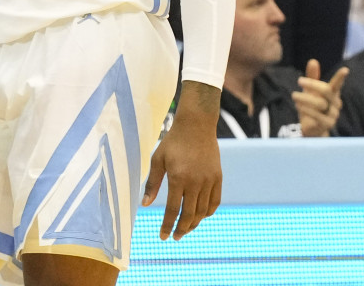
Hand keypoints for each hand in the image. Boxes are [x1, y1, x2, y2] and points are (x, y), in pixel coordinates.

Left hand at [143, 81, 221, 240]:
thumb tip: (145, 204)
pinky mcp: (218, 178)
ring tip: (186, 229)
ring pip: (203, 211)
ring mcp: (209, 180)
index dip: (167, 225)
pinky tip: (200, 216)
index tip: (163, 236)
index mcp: (178, 178)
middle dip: (182, 229)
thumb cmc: (172, 142)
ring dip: (194, 223)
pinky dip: (207, 212)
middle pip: (190, 214)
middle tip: (175, 237)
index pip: (173, 209)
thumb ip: (153, 183)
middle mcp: (196, 182)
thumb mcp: (157, 160)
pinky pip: (214, 202)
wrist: (196, 126)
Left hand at [293, 59, 347, 137]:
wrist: (312, 128)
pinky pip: (317, 116)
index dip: (340, 78)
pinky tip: (298, 106)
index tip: (345, 70)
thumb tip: (313, 61)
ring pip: (320, 103)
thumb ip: (312, 77)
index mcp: (332, 94)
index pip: (337, 85)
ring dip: (305, 98)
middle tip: (299, 80)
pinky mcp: (327, 124)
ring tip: (293, 95)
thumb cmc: (312, 107)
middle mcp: (335, 103)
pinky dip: (306, 109)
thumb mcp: (310, 91)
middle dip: (312, 84)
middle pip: (327, 91)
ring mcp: (333, 114)